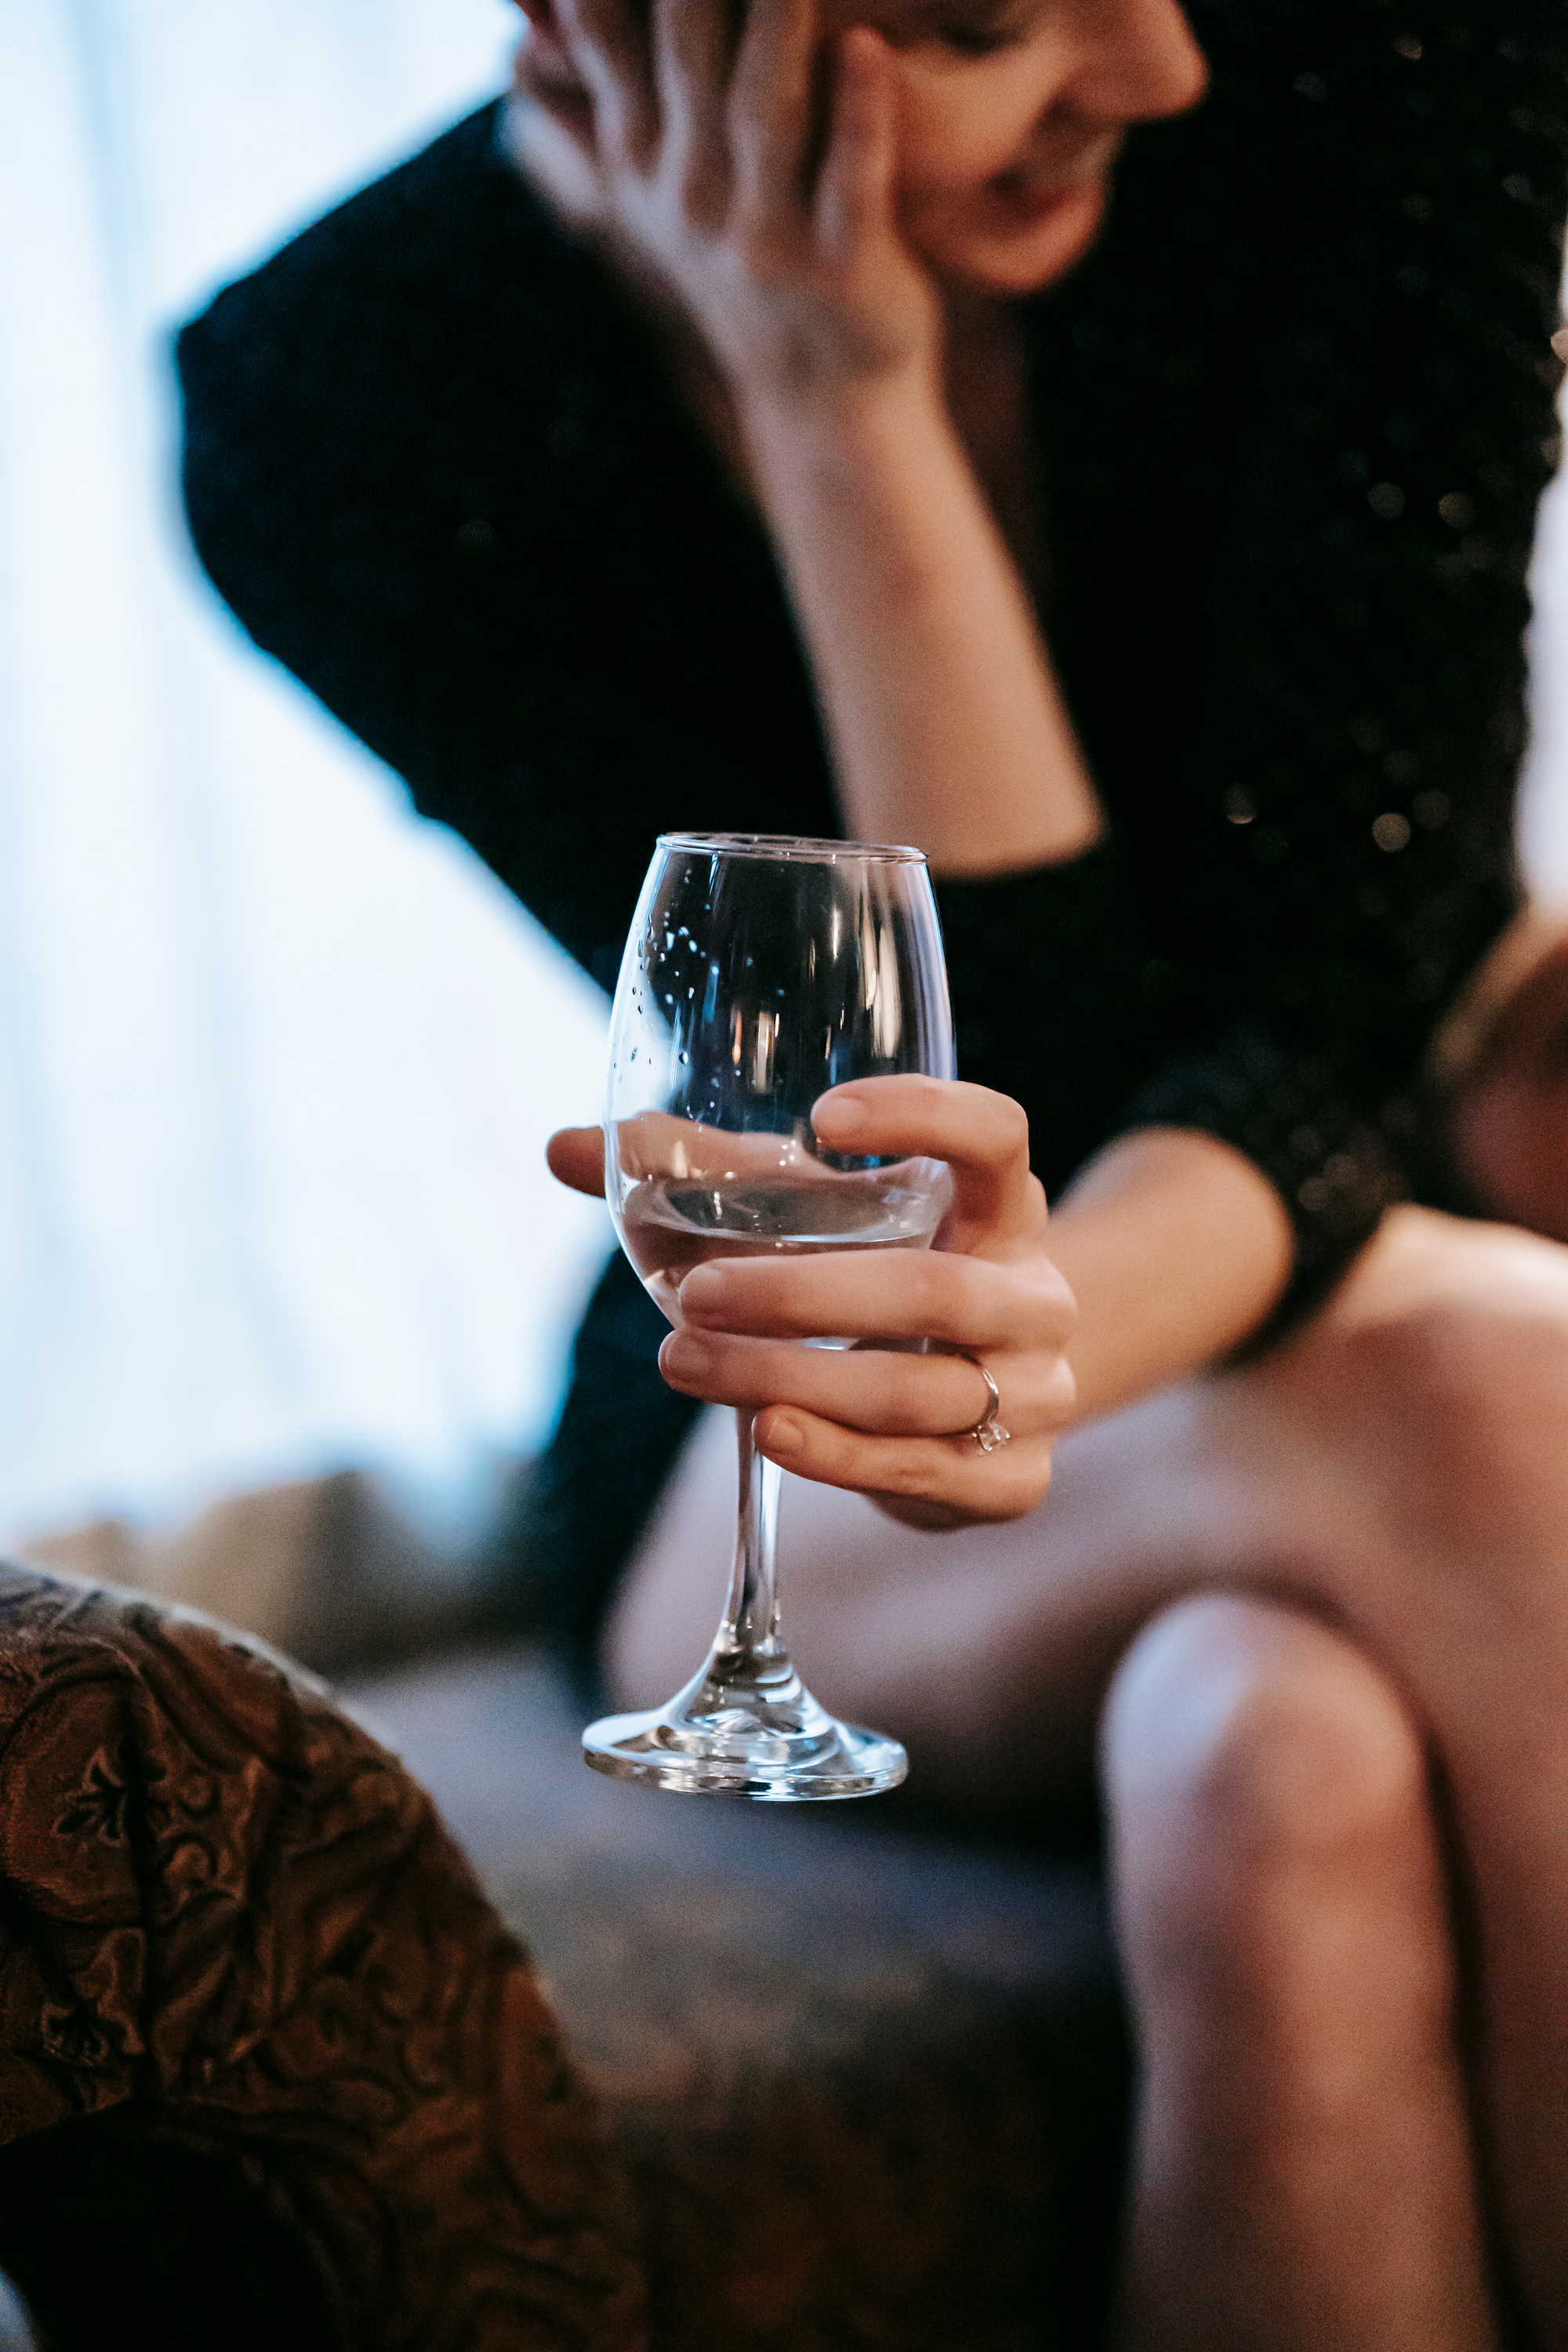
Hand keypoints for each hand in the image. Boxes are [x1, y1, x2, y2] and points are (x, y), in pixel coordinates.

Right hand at [519, 0, 941, 403]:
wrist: (822, 394)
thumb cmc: (750, 266)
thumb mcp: (654, 191)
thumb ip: (596, 107)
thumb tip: (523, 33)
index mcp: (643, 157)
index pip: (607, 33)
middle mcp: (689, 190)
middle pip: (683, 49)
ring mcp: (763, 231)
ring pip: (763, 107)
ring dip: (774, 19)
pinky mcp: (841, 266)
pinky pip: (850, 180)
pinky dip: (858, 115)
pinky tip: (866, 50)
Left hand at [548, 1076, 1078, 1529]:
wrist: (975, 1400)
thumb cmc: (874, 1280)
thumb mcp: (808, 1222)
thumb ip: (701, 1178)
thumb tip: (563, 1149)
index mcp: (999, 1203)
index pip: (994, 1135)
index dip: (921, 1118)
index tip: (821, 1119)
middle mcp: (1035, 1294)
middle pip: (935, 1288)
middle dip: (804, 1295)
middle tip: (696, 1293)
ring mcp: (1036, 1393)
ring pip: (916, 1390)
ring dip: (789, 1379)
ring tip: (682, 1361)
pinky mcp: (1013, 1482)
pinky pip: (923, 1473)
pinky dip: (838, 1459)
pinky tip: (765, 1433)